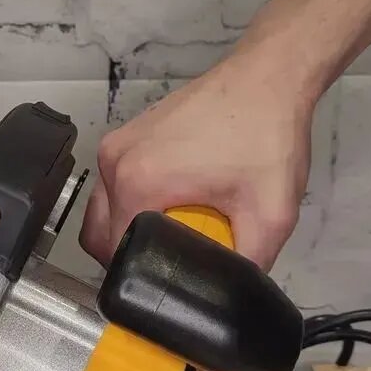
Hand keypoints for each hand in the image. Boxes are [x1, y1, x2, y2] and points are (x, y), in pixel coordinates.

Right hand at [79, 52, 314, 270]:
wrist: (266, 77)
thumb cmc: (266, 133)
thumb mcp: (270, 213)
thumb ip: (250, 264)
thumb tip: (233, 294)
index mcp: (138, 182)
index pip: (113, 253)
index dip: (137, 276)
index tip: (164, 280)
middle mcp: (116, 162)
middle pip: (99, 233)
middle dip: (128, 254)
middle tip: (169, 258)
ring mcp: (117, 144)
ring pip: (104, 208)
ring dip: (129, 226)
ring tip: (173, 227)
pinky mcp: (126, 134)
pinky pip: (116, 182)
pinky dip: (134, 199)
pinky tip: (173, 198)